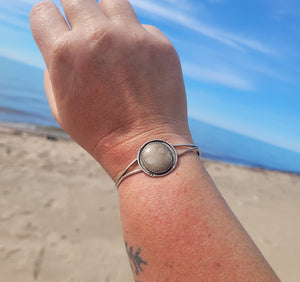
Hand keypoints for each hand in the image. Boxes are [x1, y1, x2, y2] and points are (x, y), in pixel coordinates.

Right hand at [30, 0, 191, 179]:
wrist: (145, 146)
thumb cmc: (100, 133)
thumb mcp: (61, 107)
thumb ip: (53, 69)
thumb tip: (60, 45)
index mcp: (64, 53)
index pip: (42, 11)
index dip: (48, 21)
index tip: (57, 29)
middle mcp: (97, 36)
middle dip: (75, 14)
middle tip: (85, 34)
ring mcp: (132, 37)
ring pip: (112, 2)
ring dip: (106, 17)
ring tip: (112, 41)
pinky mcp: (159, 44)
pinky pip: (141, 28)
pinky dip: (136, 40)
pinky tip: (139, 65)